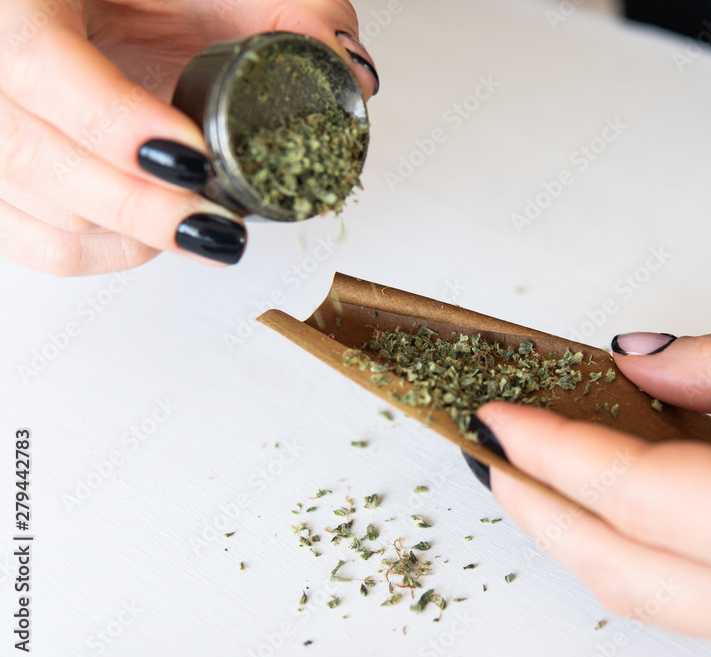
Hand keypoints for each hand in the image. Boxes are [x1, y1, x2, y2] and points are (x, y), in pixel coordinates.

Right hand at [0, 0, 377, 275]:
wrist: (103, 2)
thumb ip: (288, 8)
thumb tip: (348, 72)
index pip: (34, 62)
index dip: (113, 123)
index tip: (192, 157)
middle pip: (32, 154)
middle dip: (138, 205)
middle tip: (217, 223)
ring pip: (35, 208)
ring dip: (128, 233)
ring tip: (204, 226)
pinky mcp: (7, 176)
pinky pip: (35, 240)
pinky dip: (104, 251)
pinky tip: (157, 237)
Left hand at [478, 315, 710, 656]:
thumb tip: (637, 363)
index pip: (643, 500)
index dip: (557, 453)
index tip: (504, 417)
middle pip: (627, 573)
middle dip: (545, 511)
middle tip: (497, 456)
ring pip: (661, 600)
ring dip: (595, 530)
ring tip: (560, 463)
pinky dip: (666, 544)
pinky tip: (659, 481)